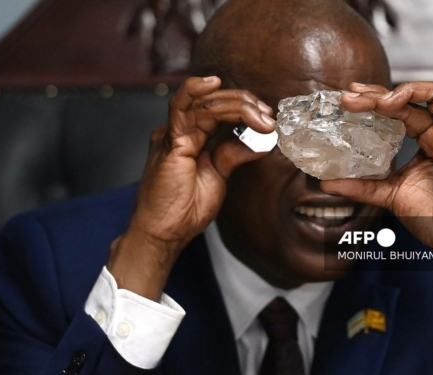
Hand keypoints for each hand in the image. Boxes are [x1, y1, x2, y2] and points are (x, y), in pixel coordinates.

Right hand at [107, 76, 274, 299]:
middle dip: (245, 104)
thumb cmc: (182, 210)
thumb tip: (260, 141)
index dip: (245, 109)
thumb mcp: (218, 175)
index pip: (219, 110)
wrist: (164, 234)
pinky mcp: (169, 142)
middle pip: (214, 102)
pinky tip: (213, 83)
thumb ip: (234, 153)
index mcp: (191, 137)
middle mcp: (180, 131)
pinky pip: (180, 107)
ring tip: (259, 116)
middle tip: (268, 117)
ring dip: (236, 105)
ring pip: (204, 102)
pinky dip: (196, 91)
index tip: (268, 119)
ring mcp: (173, 134)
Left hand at [322, 81, 432, 308]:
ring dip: (412, 90)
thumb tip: (326, 182)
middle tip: (353, 96)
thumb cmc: (431, 220)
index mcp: (422, 141)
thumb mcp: (387, 196)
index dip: (375, 99)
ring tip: (385, 100)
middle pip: (412, 99)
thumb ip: (360, 186)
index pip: (397, 110)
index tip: (348, 97)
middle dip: (381, 94)